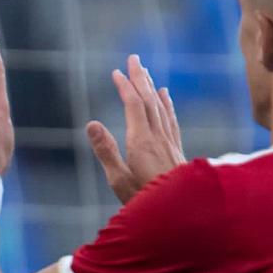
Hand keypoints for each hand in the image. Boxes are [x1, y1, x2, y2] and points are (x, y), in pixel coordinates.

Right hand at [86, 54, 184, 203]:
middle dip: (140, 78)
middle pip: (149, 100)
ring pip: (161, 108)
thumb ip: (106, 151)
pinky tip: (165, 97)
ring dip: (152, 87)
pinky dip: (167, 104)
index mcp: (141, 141)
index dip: (125, 86)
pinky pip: (171, 120)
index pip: (133, 105)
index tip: (116, 72)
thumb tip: (91, 123)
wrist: (181, 214)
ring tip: (146, 73)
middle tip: (134, 59)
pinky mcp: (175, 151)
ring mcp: (169, 143)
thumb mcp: (119, 179)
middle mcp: (157, 137)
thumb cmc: (145, 201)